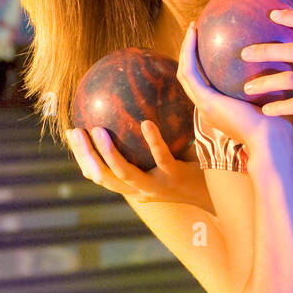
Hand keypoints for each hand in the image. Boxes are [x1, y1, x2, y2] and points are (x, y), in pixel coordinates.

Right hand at [65, 122, 212, 213]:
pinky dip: (152, 141)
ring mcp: (157, 185)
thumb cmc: (193, 167)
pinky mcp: (175, 178)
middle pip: (103, 176)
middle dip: (85, 155)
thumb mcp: (167, 154)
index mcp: (135, 185)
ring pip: (124, 173)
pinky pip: (161, 157)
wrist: (220, 187)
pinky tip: (146, 122)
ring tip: (99, 130)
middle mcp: (141, 189)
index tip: (72, 133)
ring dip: (108, 153)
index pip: (99, 174)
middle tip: (75, 131)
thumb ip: (150, 138)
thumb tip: (139, 103)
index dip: (82, 157)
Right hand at [176, 22, 292, 152]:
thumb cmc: (282, 125)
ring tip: (193, 27)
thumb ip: (275, 82)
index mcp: (222, 109)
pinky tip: (194, 34)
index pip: (207, 84)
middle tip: (196, 29)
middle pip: (192, 77)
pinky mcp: (205, 100)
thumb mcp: (275, 98)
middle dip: (191, 53)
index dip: (205, 64)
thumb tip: (290, 59)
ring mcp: (204, 105)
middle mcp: (209, 107)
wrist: (273, 143)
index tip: (212, 41)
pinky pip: (190, 72)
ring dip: (186, 49)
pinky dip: (189, 52)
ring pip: (186, 72)